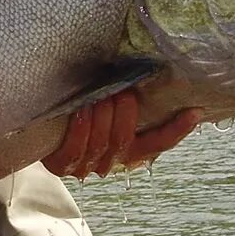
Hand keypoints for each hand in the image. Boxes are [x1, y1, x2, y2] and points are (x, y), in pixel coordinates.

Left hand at [42, 90, 202, 179]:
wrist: (41, 127)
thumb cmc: (80, 109)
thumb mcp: (107, 103)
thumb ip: (125, 97)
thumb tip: (146, 69)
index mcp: (127, 149)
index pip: (157, 143)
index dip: (176, 130)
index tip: (194, 111)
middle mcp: (110, 162)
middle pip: (125, 143)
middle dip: (126, 117)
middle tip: (124, 94)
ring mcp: (85, 166)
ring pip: (101, 146)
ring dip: (103, 119)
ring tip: (102, 98)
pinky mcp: (62, 166)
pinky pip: (74, 151)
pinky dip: (80, 130)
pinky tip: (81, 112)